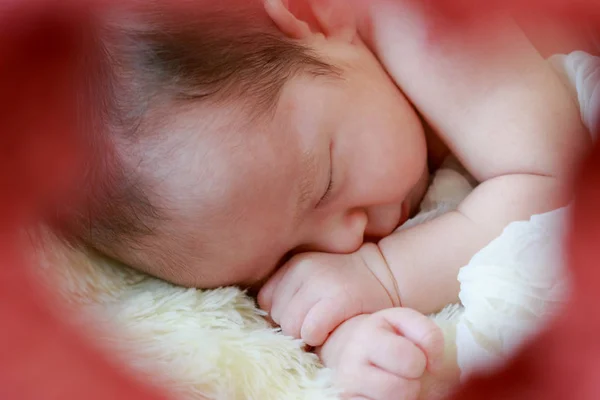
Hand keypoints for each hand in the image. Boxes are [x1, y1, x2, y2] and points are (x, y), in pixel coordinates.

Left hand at [258, 243, 399, 345]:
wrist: (388, 274)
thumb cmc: (346, 285)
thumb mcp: (312, 277)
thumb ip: (289, 292)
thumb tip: (267, 321)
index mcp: (293, 264)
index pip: (265, 300)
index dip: (279, 314)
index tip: (300, 317)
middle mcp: (303, 269)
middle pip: (276, 316)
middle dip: (292, 328)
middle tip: (313, 326)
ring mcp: (320, 282)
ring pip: (290, 326)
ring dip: (304, 335)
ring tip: (322, 329)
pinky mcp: (338, 299)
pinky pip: (309, 331)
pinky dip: (317, 338)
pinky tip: (330, 332)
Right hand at [317, 308, 444, 399]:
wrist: (349, 348)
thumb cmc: (386, 336)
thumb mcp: (406, 322)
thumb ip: (428, 334)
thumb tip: (434, 366)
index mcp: (367, 334)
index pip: (412, 360)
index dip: (420, 360)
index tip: (412, 355)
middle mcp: (350, 362)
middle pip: (404, 389)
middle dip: (412, 382)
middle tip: (402, 371)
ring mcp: (345, 388)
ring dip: (401, 397)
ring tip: (393, 382)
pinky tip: (381, 393)